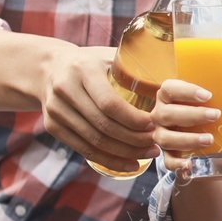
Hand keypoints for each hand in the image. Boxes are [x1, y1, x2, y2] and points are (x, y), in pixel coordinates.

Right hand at [38, 45, 157, 167]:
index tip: (154, 125)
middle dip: (133, 140)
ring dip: (124, 153)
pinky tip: (130, 164)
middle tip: (157, 145)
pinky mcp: (52, 126)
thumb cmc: (91, 62)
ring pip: (94, 140)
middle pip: (103, 125)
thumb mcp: (109, 56)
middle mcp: (65, 90)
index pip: (109, 103)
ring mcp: (56, 110)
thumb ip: (134, 66)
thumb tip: (173, 81)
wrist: (48, 68)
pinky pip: (84, 149)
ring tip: (148, 155)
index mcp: (82, 70)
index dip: (133, 119)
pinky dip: (108, 160)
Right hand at [151, 79, 221, 177]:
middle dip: (192, 115)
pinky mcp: (166, 154)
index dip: (186, 91)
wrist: (200, 133)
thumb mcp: (212, 98)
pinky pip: (167, 161)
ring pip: (166, 138)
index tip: (208, 95)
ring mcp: (161, 134)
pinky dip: (177, 164)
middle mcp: (161, 115)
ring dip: (188, 139)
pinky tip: (190, 165)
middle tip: (216, 115)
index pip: (169, 89)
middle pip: (168, 114)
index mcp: (168, 96)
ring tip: (210, 140)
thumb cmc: (206, 110)